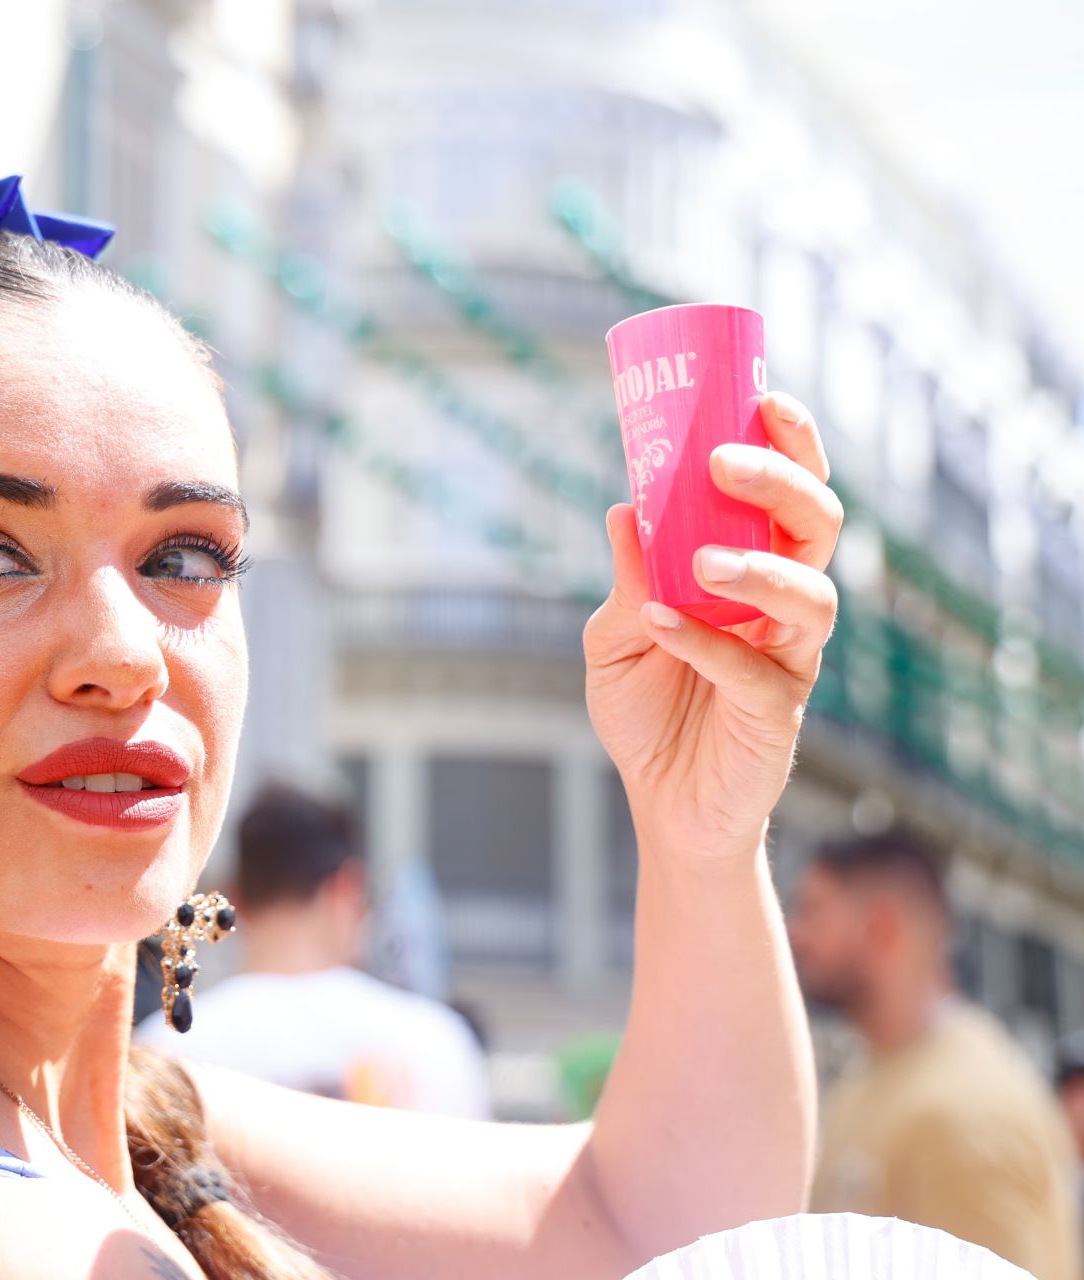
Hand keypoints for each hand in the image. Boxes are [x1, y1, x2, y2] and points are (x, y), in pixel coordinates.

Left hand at [583, 392, 842, 858]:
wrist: (660, 803)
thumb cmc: (647, 708)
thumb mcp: (613, 634)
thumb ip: (626, 577)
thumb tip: (625, 507)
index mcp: (754, 567)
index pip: (790, 492)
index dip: (791, 443)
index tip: (762, 396)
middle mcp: (785, 603)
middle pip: (819, 524)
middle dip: (781, 483)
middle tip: (725, 462)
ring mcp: (790, 656)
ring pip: (813, 594)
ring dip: (760, 567)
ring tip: (700, 560)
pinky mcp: (778, 711)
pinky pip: (755, 669)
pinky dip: (706, 643)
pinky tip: (662, 625)